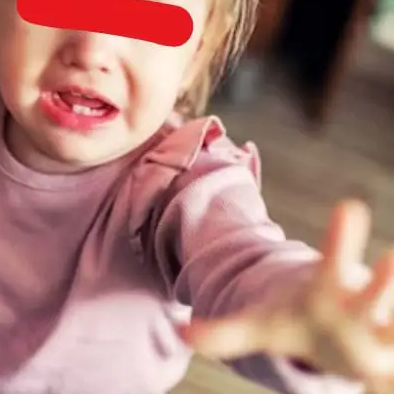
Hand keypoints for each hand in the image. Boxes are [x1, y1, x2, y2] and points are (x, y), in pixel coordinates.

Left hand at [179, 200, 393, 391]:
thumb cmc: (293, 323)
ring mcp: (383, 328)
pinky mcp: (393, 348)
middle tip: (391, 258)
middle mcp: (359, 305)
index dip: (340, 236)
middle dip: (382, 280)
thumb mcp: (256, 328)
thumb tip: (181, 333)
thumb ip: (222, 332)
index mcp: (325, 290)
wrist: (329, 332)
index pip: (331, 260)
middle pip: (373, 292)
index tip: (349, 205)